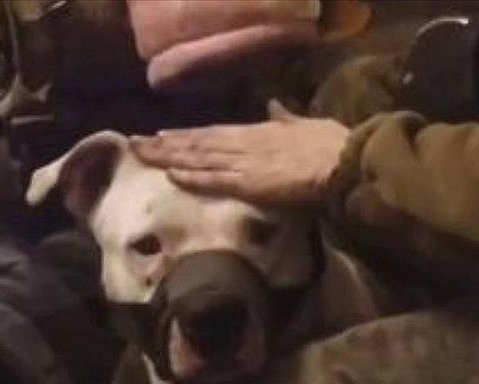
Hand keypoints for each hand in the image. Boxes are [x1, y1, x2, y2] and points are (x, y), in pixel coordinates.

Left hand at [131, 100, 349, 206]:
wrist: (342, 161)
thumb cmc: (331, 145)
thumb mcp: (306, 124)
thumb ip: (286, 117)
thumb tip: (275, 105)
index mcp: (259, 131)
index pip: (215, 133)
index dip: (188, 135)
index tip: (165, 135)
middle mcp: (244, 144)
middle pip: (198, 143)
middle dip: (166, 144)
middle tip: (135, 143)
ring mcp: (244, 162)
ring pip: (198, 158)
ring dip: (168, 157)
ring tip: (141, 154)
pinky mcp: (248, 183)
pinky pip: (214, 180)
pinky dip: (191, 177)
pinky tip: (170, 175)